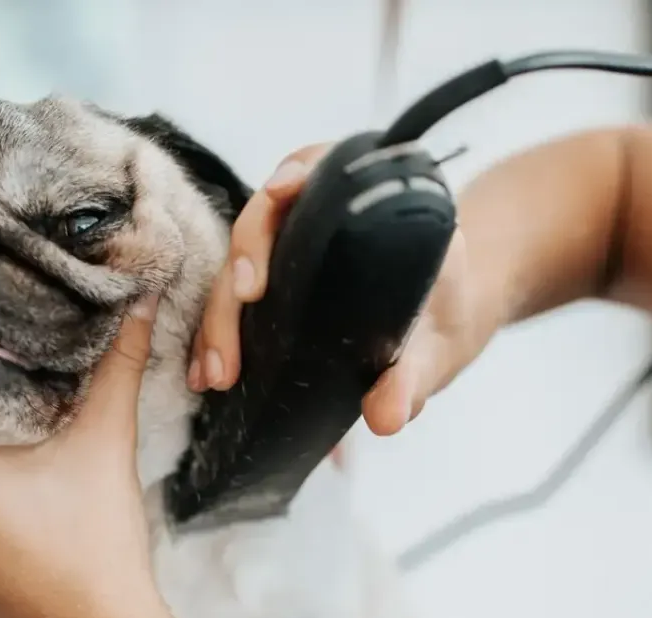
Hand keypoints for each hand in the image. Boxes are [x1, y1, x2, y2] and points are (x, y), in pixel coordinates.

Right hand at [189, 144, 491, 436]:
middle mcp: (323, 213)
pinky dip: (220, 331)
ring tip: (215, 374)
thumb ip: (416, 376)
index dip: (295, 175)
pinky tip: (206, 372)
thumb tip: (387, 416)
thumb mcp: (439, 349)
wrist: (440, 327)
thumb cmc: (445, 319)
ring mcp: (292, 245)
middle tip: (237, 331)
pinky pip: (237, 294)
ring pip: (241, 261)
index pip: (325, 167)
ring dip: (220, 316)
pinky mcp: (276, 277)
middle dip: (241, 271)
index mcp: (373, 202)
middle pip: (267, 219)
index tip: (278, 197)